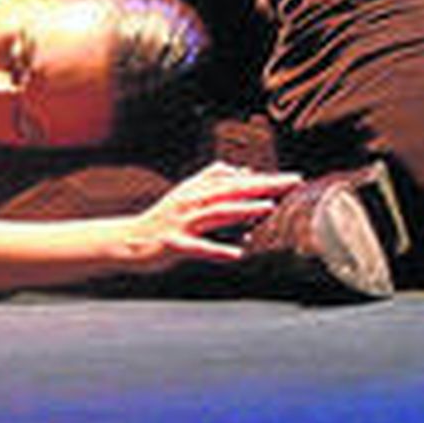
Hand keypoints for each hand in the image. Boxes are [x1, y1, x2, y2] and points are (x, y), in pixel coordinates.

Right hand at [119, 161, 300, 268]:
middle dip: (262, 186)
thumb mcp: (186, 193)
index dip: (265, 179)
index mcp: (197, 189)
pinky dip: (218, 249)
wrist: (129, 239)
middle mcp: (191, 201)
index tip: (294, 178)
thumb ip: (210, 178)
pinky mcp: (174, 243)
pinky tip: (237, 253)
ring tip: (267, 208)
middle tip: (291, 183)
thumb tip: (239, 169)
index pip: (237, 181)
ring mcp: (182, 222)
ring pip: (216, 213)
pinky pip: (198, 247)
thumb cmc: (162, 218)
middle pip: (231, 191)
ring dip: (242, 210)